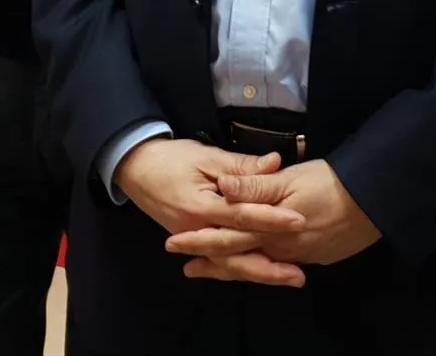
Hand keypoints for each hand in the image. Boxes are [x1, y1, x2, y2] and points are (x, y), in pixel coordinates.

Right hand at [115, 139, 305, 282]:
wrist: (135, 168)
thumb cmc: (171, 158)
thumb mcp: (206, 156)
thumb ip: (241, 166)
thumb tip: (275, 163)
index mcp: (200, 207)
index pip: (242, 216)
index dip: (271, 218)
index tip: (299, 221)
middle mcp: (196, 231)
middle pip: (237, 251)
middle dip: (270, 263)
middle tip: (299, 273)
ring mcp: (193, 241)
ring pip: (229, 264)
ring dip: (259, 273)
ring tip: (289, 279)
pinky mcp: (193, 243)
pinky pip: (218, 261)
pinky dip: (239, 270)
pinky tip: (261, 277)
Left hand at [165, 159, 381, 282]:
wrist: (375, 200)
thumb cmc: (329, 183)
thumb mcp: (289, 178)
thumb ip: (254, 185)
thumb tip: (222, 188)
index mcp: (269, 228)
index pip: (227, 237)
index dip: (200, 241)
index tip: (175, 245)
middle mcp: (280, 249)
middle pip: (239, 259)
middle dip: (212, 263)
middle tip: (186, 269)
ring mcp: (299, 255)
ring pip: (258, 265)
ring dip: (234, 267)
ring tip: (212, 269)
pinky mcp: (316, 255)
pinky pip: (280, 265)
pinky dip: (261, 266)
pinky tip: (258, 263)